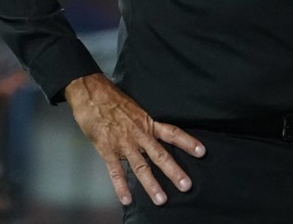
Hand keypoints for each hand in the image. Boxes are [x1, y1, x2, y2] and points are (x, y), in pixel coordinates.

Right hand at [65, 73, 204, 206]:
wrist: (91, 93)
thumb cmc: (113, 99)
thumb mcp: (135, 108)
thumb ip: (145, 123)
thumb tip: (156, 133)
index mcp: (147, 123)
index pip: (172, 133)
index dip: (187, 142)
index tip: (202, 151)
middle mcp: (139, 135)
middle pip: (160, 155)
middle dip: (174, 171)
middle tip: (186, 185)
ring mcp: (123, 144)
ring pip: (140, 167)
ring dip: (151, 185)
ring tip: (161, 199)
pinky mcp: (107, 150)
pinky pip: (115, 171)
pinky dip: (121, 186)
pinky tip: (127, 199)